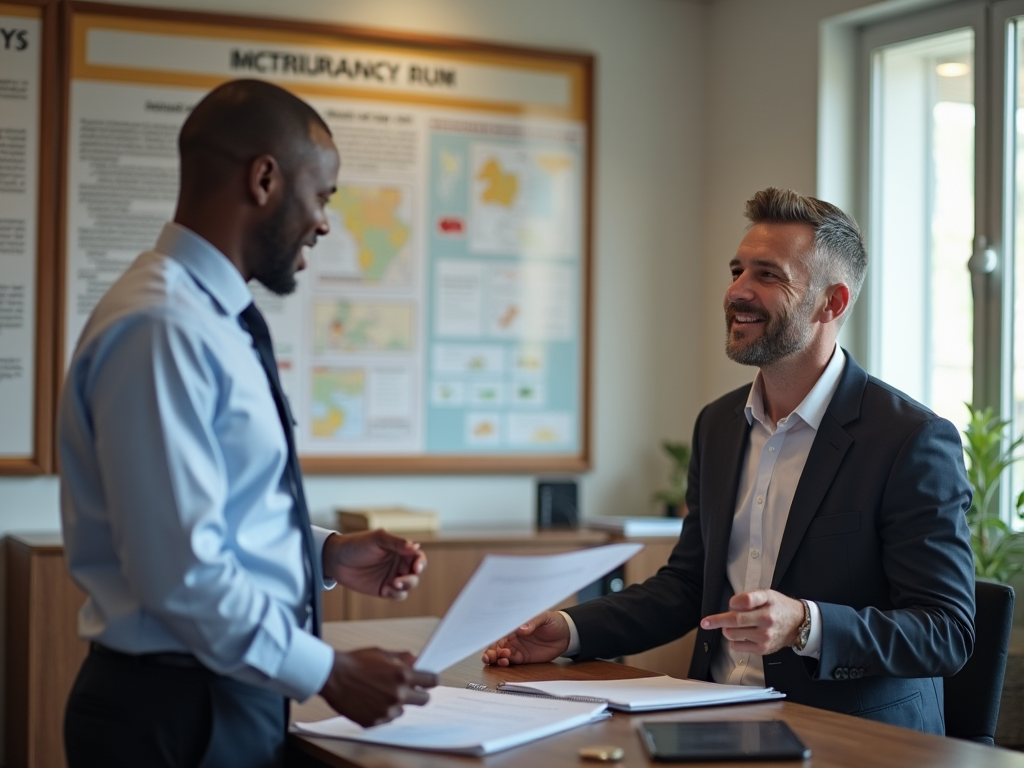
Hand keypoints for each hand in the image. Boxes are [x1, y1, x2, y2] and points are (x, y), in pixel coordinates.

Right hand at [320, 648, 437, 726]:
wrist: (332, 676)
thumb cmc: (355, 662)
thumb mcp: (382, 653)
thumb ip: (402, 658)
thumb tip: (416, 660)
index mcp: (402, 675)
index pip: (432, 681)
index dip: (431, 680)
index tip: (429, 680)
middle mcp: (398, 695)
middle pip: (424, 700)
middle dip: (419, 694)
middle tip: (411, 690)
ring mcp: (386, 710)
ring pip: (402, 710)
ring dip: (396, 703)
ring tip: (379, 693)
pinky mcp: (374, 721)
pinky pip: (386, 718)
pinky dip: (381, 711)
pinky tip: (369, 700)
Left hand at [322, 530, 425, 598]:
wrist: (336, 560)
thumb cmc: (356, 544)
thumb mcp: (377, 539)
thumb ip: (397, 543)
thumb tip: (415, 546)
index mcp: (399, 549)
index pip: (417, 557)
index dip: (421, 562)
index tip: (417, 567)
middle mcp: (398, 563)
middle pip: (415, 574)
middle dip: (411, 578)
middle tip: (398, 580)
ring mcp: (392, 577)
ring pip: (408, 586)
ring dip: (404, 587)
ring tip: (390, 585)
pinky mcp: (383, 589)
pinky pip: (397, 595)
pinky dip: (394, 594)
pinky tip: (384, 590)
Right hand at [481, 611, 570, 665]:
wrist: (566, 634)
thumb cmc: (553, 621)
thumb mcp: (544, 617)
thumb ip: (533, 622)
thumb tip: (521, 628)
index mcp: (515, 626)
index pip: (500, 632)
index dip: (494, 639)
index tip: (493, 644)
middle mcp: (513, 637)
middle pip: (496, 645)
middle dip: (490, 651)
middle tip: (490, 657)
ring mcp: (517, 648)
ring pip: (500, 655)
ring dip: (496, 658)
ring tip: (501, 660)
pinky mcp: (524, 658)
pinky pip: (511, 662)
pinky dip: (505, 663)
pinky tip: (505, 662)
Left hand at [699, 589, 804, 655]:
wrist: (798, 624)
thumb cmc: (778, 607)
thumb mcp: (768, 594)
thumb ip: (749, 597)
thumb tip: (731, 606)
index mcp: (767, 603)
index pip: (744, 601)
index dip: (733, 602)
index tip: (729, 604)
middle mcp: (766, 620)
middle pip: (734, 620)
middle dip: (716, 620)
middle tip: (706, 622)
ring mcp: (764, 636)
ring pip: (732, 634)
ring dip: (726, 629)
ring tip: (732, 626)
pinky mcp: (762, 649)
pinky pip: (737, 646)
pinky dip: (733, 641)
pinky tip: (739, 635)